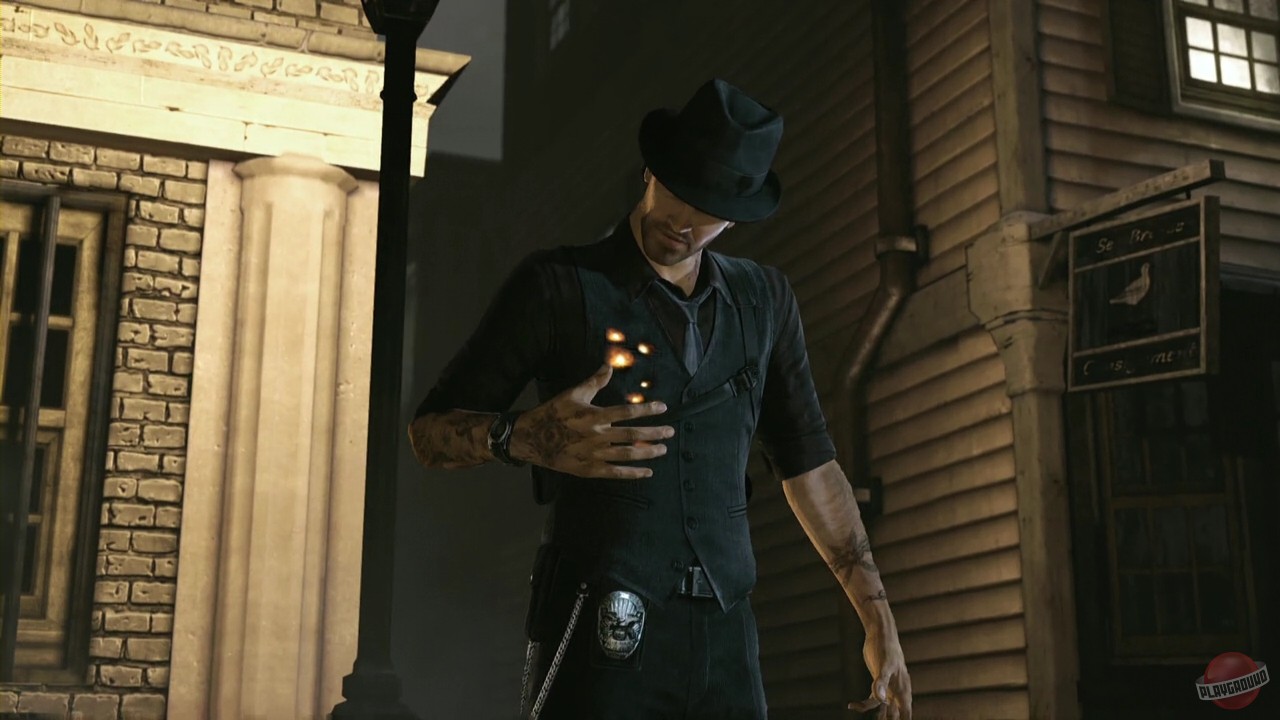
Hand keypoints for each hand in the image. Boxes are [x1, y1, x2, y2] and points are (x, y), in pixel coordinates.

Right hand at [509, 362, 672, 478]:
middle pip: (632, 435)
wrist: (532, 438)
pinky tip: (646, 472)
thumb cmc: (554, 413)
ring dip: (647, 453)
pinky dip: (632, 474)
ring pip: (627, 455)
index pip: (627, 412)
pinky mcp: (588, 470)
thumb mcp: (573, 393)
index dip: (647, 409)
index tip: (663, 408)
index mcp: (594, 416)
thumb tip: (609, 365)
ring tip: (662, 450)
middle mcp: (596, 436)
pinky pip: (614, 473)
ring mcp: (593, 454)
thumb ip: (595, 382)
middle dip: (654, 433)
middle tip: (670, 432)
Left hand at [848, 631, 911, 718]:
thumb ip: (881, 682)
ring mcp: (887, 687)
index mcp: (902, 690)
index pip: (906, 714)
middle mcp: (897, 691)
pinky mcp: (877, 683)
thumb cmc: (885, 648)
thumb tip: (881, 699)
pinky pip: (873, 699)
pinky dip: (864, 704)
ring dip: (879, 717)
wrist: (880, 633)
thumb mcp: (883, 665)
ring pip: (884, 709)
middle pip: (895, 715)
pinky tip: (852, 706)